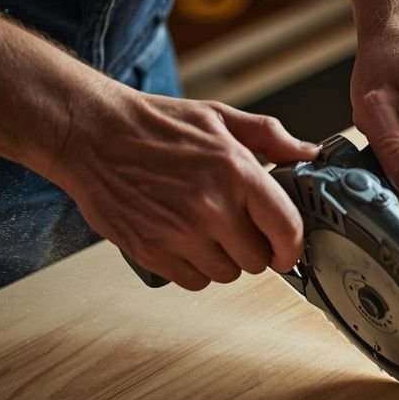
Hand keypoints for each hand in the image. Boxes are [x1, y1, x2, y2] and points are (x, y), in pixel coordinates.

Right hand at [54, 86, 318, 289]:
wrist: (91, 133)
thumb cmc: (154, 125)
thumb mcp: (219, 118)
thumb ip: (269, 136)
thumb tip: (307, 152)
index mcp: (236, 171)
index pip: (287, 229)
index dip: (292, 248)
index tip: (288, 251)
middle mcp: (211, 207)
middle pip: (257, 261)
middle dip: (253, 249)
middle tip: (236, 229)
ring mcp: (180, 233)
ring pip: (226, 275)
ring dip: (222, 260)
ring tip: (205, 231)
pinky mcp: (152, 251)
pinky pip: (193, 281)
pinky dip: (193, 268)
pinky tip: (183, 241)